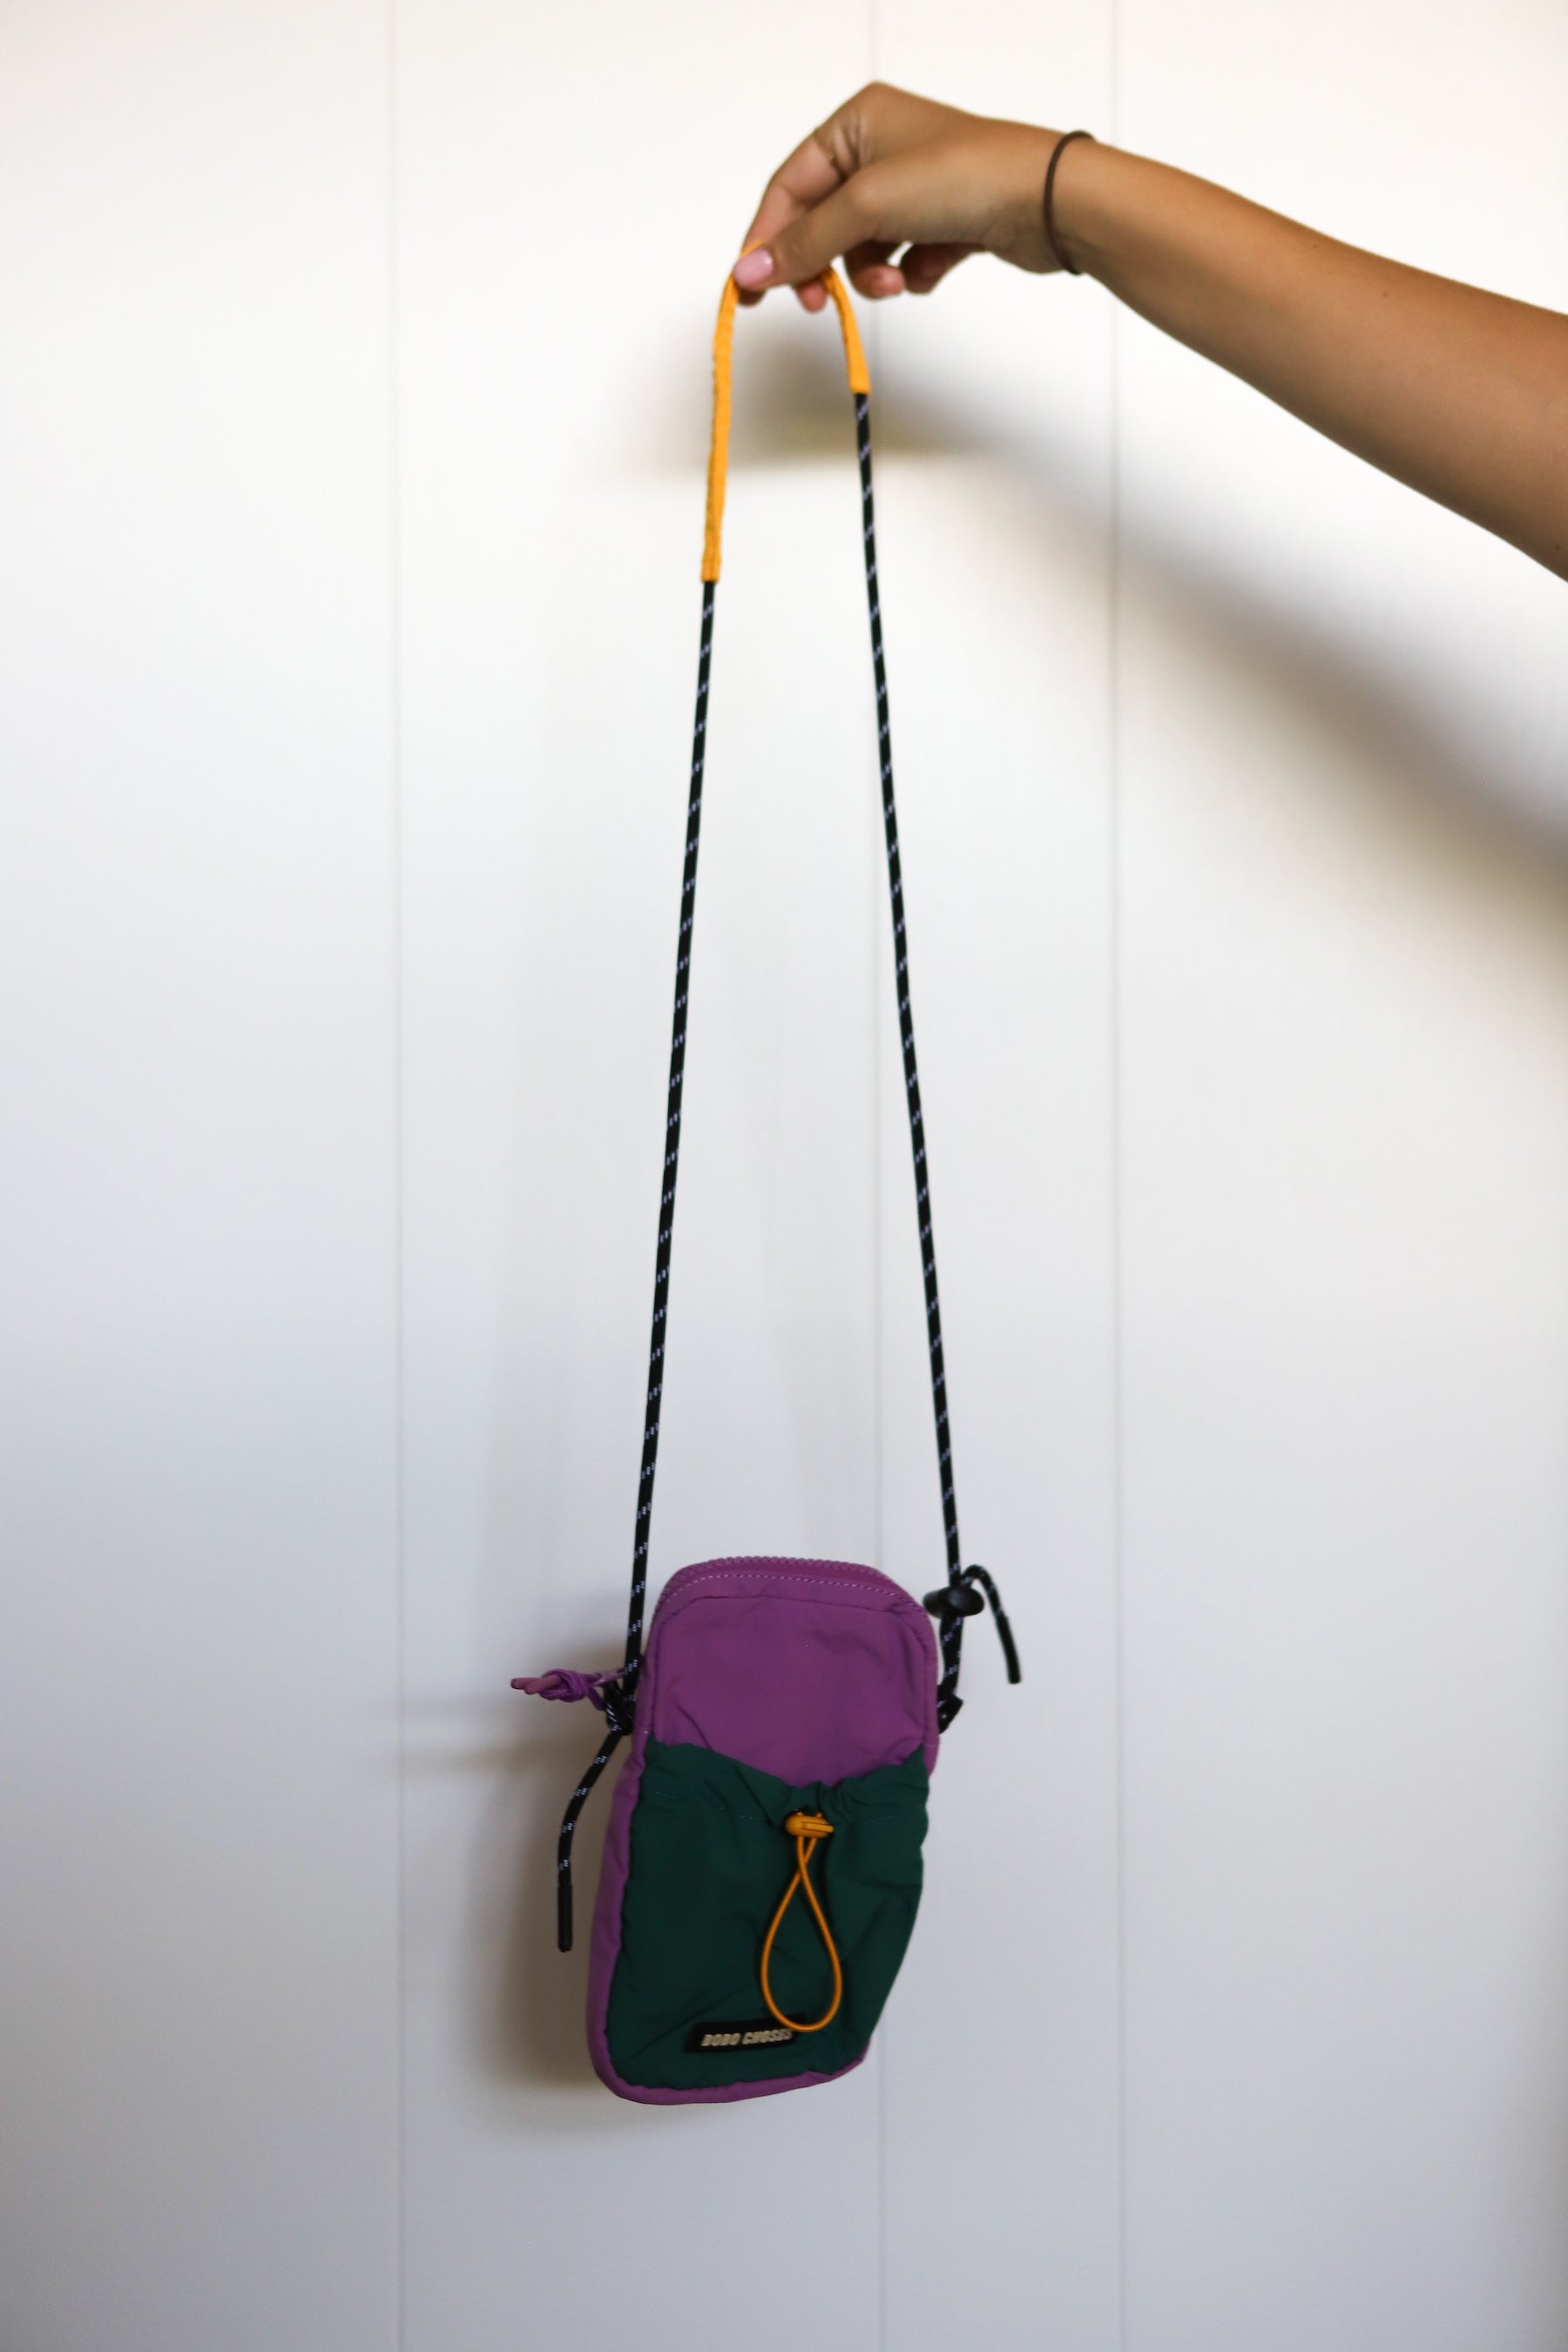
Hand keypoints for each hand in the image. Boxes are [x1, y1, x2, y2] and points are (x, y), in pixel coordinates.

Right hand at [733, 84, 1063, 311]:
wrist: (1044, 201)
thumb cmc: (961, 176)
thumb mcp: (866, 206)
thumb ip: (805, 242)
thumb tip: (749, 269)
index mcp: (856, 123)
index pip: (789, 186)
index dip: (767, 238)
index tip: (750, 288)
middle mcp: (882, 148)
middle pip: (822, 222)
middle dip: (823, 265)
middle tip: (817, 303)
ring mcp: (914, 187)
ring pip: (863, 249)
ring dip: (872, 276)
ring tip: (896, 282)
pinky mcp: (943, 221)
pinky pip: (902, 260)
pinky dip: (911, 273)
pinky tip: (935, 266)